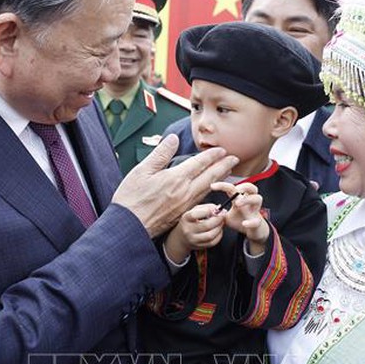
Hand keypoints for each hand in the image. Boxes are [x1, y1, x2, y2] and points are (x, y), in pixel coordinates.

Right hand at [112, 135, 238, 237]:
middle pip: (209, 177)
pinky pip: (201, 201)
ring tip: (228, 173)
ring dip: (220, 179)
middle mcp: (184, 192)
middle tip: (234, 159)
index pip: (199, 164)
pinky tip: (211, 191)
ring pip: (208, 189)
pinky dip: (210, 192)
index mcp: (175, 178)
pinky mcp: (182, 214)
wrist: (130, 225)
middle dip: (223, 167)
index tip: (222, 150)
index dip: (212, 156)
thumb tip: (173, 139)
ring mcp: (185, 205)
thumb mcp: (142, 170)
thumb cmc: (132, 198)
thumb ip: (161, 153)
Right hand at [164, 204, 225, 261]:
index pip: (195, 215)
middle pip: (206, 225)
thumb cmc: (190, 221)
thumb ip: (206, 207)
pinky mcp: (199, 246)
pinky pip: (213, 242)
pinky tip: (218, 230)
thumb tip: (218, 208)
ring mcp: (193, 240)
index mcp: (186, 219)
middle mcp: (188, 230)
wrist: (182, 237)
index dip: (207, 211)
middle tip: (222, 215)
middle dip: (218, 219)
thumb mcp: (194, 211)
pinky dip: (219, 235)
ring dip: (219, 228)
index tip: (215, 209)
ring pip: (210, 235)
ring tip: (221, 223)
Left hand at [210, 181, 269, 254]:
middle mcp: (249, 203)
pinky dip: (251, 222)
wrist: (254, 232)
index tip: (212, 186)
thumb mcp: (227, 216)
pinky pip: (256, 221)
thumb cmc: (240, 221)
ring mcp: (255, 212)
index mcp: (241, 200)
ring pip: (258, 199)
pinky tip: (244, 223)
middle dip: (245, 186)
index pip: (233, 188)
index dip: (223, 185)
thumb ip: (219, 213)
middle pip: (252, 188)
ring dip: (248, 199)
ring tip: (237, 204)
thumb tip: (208, 211)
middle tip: (236, 189)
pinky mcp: (257, 223)